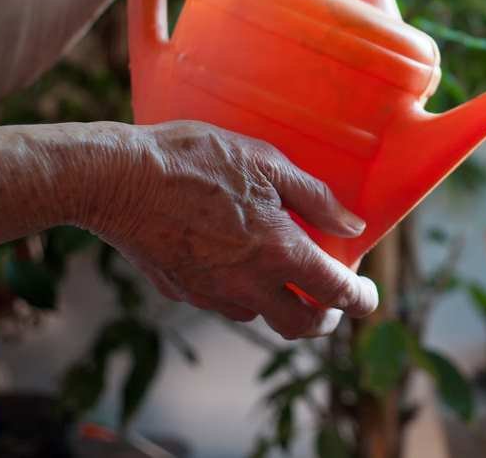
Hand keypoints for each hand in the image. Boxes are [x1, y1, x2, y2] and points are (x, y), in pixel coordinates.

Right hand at [86, 121, 377, 337]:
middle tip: (331, 297)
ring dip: (281, 305)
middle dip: (324, 317)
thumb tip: (353, 225)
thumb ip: (315, 197)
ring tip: (284, 273)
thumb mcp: (266, 162)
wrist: (117, 178)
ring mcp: (211, 293)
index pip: (335, 292)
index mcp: (277, 252)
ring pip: (260, 317)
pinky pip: (223, 303)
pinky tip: (236, 262)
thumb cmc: (194, 159)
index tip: (368, 295)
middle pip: (300, 326)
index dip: (361, 299)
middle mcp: (248, 283)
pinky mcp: (181, 291)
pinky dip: (243, 293)